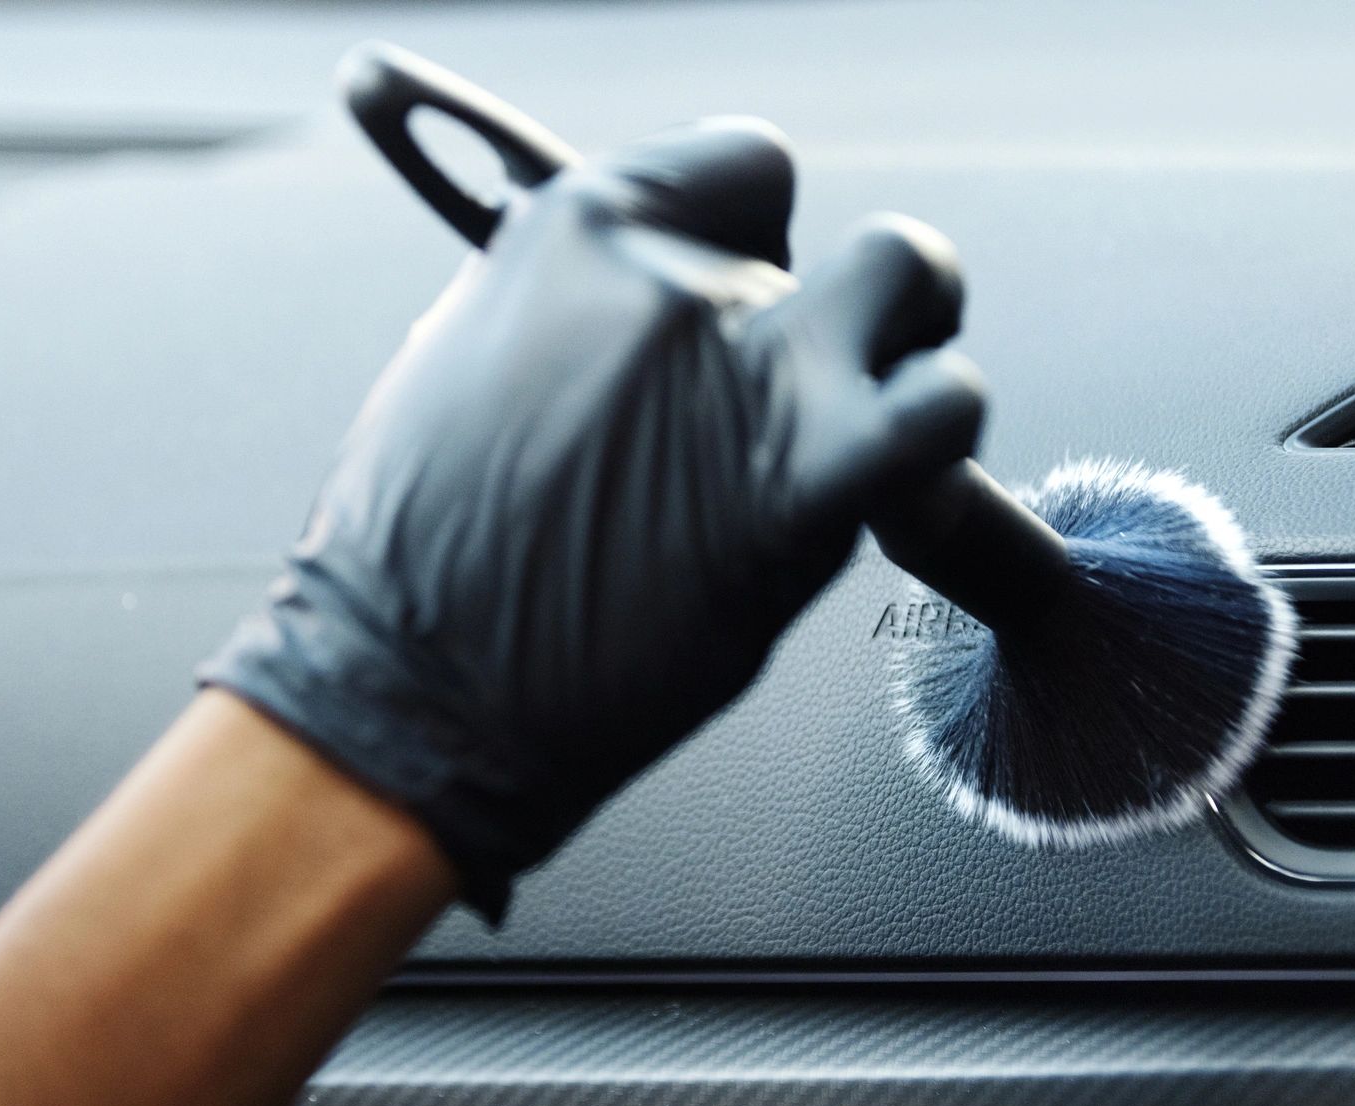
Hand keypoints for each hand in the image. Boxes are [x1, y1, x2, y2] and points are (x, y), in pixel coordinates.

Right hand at [203, 118, 984, 915]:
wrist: (410, 692)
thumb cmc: (420, 557)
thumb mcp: (467, 355)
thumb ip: (573, 298)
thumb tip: (644, 280)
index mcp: (574, 226)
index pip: (743, 165)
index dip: (757, 233)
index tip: (747, 292)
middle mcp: (666, 279)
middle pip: (822, 240)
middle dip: (827, 305)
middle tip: (806, 382)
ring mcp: (742, 374)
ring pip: (910, 277)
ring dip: (913, 339)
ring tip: (886, 412)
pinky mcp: (798, 487)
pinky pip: (941, 408)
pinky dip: (944, 441)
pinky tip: (906, 493)